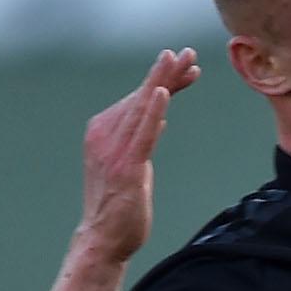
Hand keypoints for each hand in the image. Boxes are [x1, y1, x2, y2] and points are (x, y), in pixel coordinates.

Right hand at [76, 49, 197, 265]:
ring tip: (181, 60)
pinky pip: (142, 133)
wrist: (103, 239)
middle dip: (166, 73)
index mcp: (104, 131)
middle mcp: (104, 135)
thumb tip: (161, 119)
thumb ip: (142, 139)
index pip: (138, 99)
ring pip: (142, 108)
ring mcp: (113, 150)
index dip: (163, 80)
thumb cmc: (119, 204)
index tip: (186, 65)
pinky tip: (163, 92)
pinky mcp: (126, 167)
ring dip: (162, 81)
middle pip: (141, 97)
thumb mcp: (133, 163)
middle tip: (188, 52)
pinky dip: (152, 111)